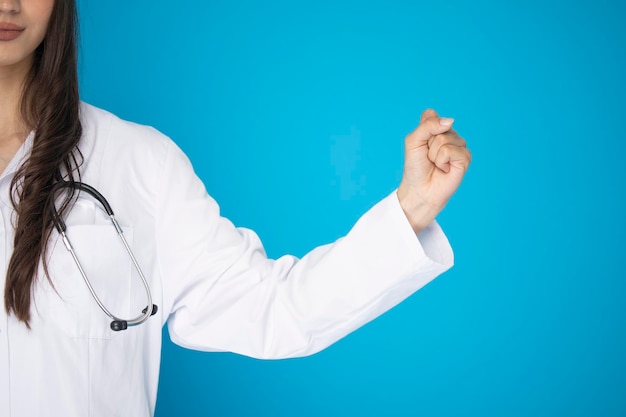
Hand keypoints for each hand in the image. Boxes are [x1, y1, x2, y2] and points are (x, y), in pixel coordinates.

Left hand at [397, 109, 470, 232]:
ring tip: (435, 164)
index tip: (420, 144)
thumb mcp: (413, 142)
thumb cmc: (415, 167)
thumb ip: (428, 126)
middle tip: (427, 158)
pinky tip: (444, 169)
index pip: (431, 115)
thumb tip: (451, 120)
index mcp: (436, 129)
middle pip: (438, 127)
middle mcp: (449, 135)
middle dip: (427, 144)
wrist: (420, 190)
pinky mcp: (465, 157)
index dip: (422, 130)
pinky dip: (442, 161)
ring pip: (445, 139)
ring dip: (434, 154)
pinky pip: (451, 150)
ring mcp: (458, 145)